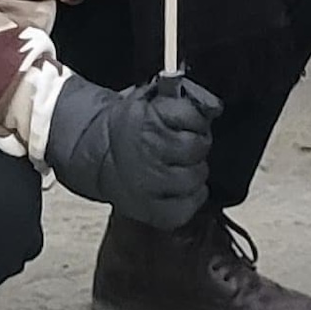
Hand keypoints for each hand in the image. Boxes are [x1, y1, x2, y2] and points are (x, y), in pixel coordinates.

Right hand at [45, 71, 219, 227]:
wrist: (96, 155)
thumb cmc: (128, 128)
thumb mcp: (148, 100)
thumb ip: (180, 98)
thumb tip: (214, 106)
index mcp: (146, 120)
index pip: (194, 115)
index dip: (196, 118)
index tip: (190, 120)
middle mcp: (147, 152)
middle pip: (197, 147)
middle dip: (196, 143)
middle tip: (183, 143)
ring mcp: (150, 185)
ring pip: (197, 177)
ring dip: (194, 170)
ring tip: (179, 164)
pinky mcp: (153, 211)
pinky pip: (190, 206)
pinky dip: (192, 196)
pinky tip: (180, 186)